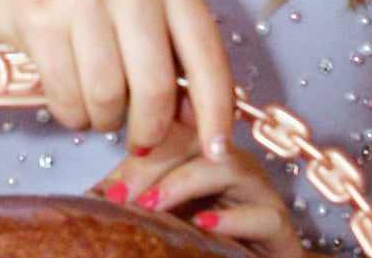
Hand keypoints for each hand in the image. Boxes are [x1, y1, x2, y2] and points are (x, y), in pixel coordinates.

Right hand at [0, 0, 234, 161]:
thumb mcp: (136, 10)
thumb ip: (170, 56)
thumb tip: (197, 121)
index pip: (206, 55)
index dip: (216, 111)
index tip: (217, 151)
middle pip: (155, 88)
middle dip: (149, 128)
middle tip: (138, 139)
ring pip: (108, 98)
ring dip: (103, 120)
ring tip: (94, 106)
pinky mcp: (41, 17)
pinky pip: (67, 97)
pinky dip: (70, 113)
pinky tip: (66, 98)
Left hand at [93, 128, 300, 256]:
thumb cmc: (209, 241)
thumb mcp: (165, 216)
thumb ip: (134, 199)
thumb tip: (90, 198)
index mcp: (202, 154)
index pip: (169, 131)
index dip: (138, 151)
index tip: (107, 189)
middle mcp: (232, 163)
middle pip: (193, 140)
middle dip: (152, 165)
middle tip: (122, 197)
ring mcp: (260, 191)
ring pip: (227, 165)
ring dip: (184, 182)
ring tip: (152, 205)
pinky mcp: (280, 226)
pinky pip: (263, 213)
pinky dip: (232, 218)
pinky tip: (202, 224)